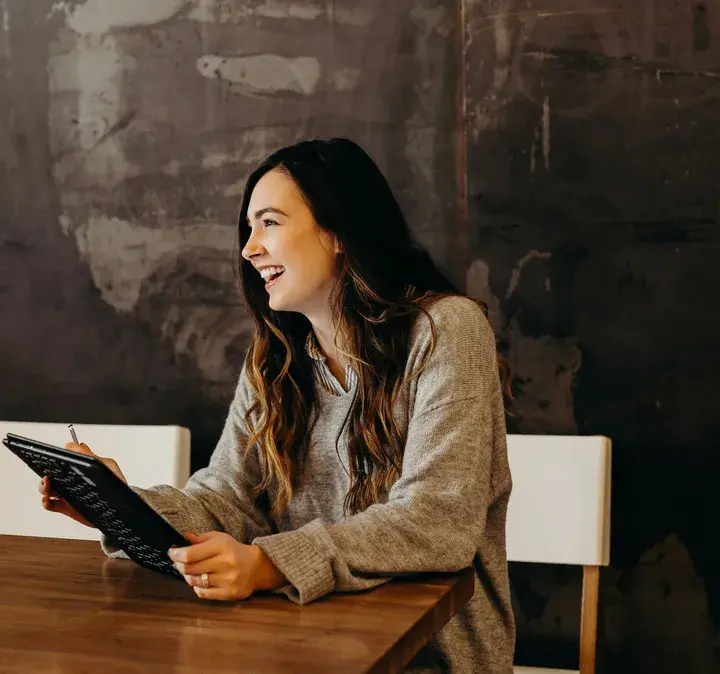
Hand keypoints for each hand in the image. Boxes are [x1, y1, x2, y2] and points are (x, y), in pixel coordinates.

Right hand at [38, 442, 126, 526]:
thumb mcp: (107, 466)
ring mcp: (68, 494)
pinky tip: (48, 499)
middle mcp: (71, 480)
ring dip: (43, 486)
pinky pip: (50, 505)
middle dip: (45, 472)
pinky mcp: (66, 507)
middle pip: (51, 474)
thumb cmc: (116, 483)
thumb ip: (93, 456)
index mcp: (80, 468)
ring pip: (48, 489)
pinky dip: (45, 502)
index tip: (52, 457)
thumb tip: (78, 445)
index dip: (55, 459)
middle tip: (48, 474)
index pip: (63, 461)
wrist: (122, 506)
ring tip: (48, 484)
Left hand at [168, 531, 285, 600]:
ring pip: (194, 581)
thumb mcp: (220, 538)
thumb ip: (201, 538)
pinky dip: (197, 587)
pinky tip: (200, 581)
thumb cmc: (234, 550)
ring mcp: (228, 580)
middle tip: (177, 562)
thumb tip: (184, 537)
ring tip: (190, 571)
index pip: (191, 554)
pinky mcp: (229, 593)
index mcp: (223, 546)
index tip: (171, 552)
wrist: (256, 567)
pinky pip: (203, 593)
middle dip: (179, 565)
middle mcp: (226, 563)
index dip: (176, 554)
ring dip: (187, 576)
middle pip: (189, 569)